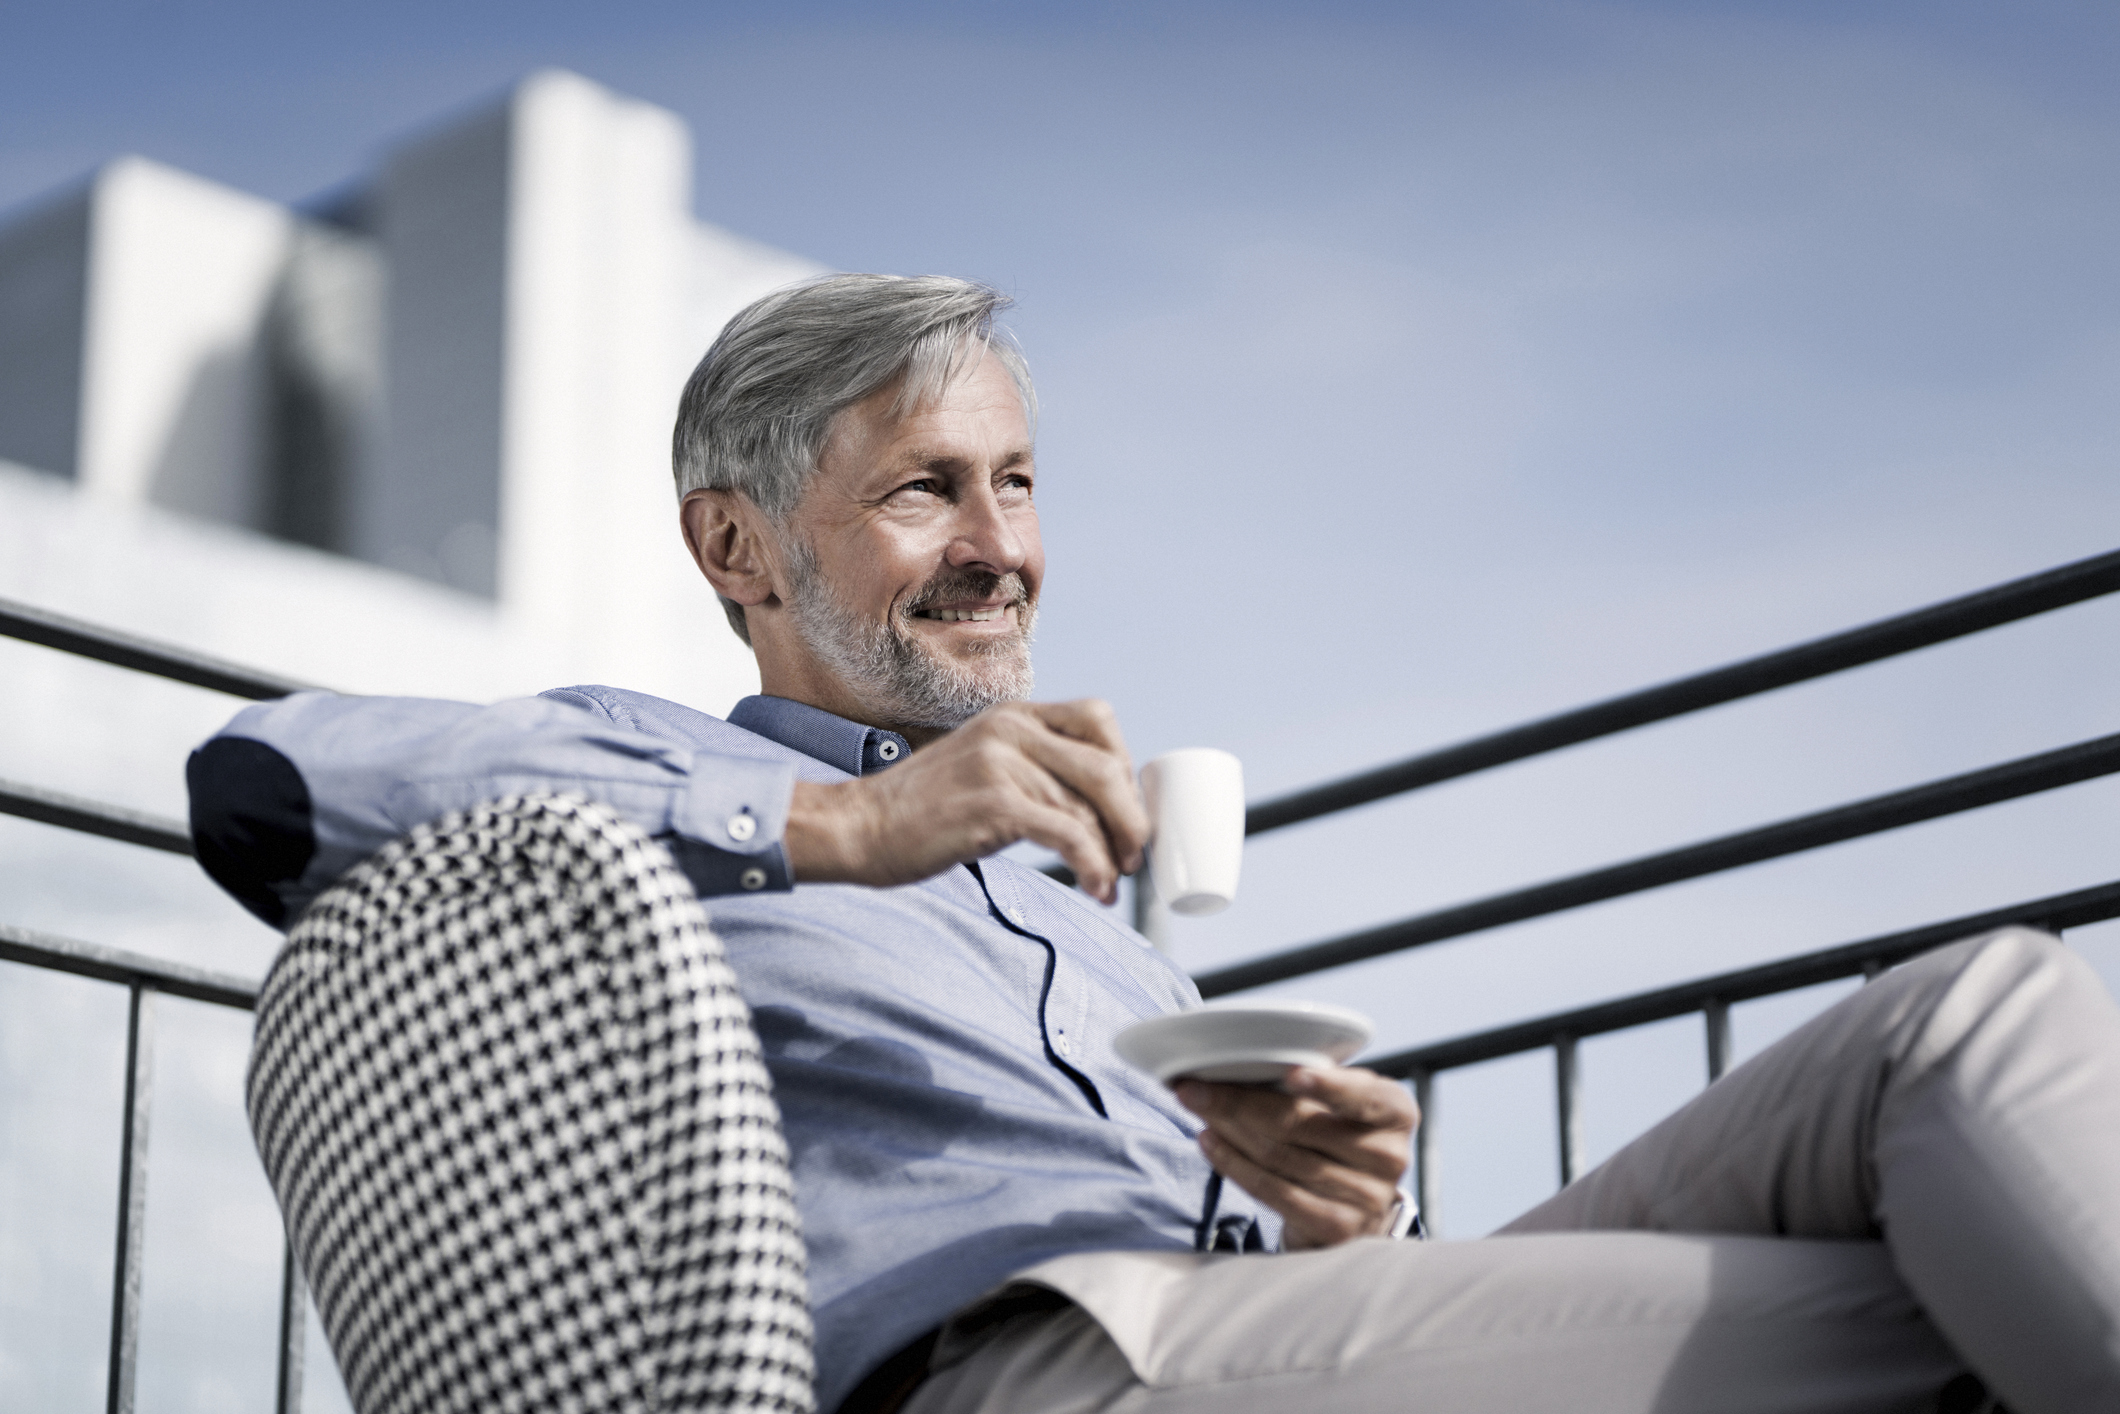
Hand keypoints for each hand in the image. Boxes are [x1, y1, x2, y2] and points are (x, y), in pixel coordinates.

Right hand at [784, 699, 1149, 903]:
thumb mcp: (981, 764)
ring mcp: (1002, 764)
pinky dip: (1094, 866)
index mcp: (1012, 715)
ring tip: (1111, 885)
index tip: (1124, 809)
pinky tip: (1096, 888)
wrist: (859, 826)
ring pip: (1089, 807)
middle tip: (1133, 854)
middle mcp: (1011, 729)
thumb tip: (1093, 804)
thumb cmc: (922, 810)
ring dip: (1113, 855)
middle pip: (1106, 765)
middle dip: (1132, 816)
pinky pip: (1069, 834)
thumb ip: (1029, 766)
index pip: (1098, 717)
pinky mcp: (995, 805)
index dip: (1125, 764)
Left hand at [1175, 1065, 1416, 1249]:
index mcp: (1396, 1111)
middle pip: (1301, 1125)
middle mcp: (1389, 1156)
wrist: (1355, 1205)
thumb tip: (1238, 1060)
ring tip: (1196, 1108)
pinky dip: (1234, 1165)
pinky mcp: (1336, 1228)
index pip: (1361, 1096)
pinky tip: (1208, 1143)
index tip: (1288, 1073)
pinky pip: (1273, 1192)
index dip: (1327, 1084)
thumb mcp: (1341, 1103)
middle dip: (1239, 1101)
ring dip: (1228, 1130)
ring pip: (1280, 1156)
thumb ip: (1312, 1082)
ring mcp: (1366, 1197)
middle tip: (1194, 1086)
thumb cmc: (1338, 1135)